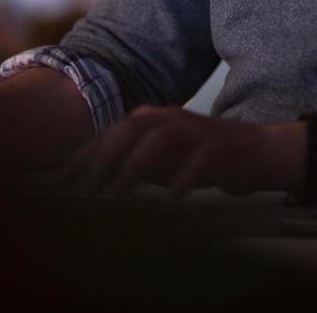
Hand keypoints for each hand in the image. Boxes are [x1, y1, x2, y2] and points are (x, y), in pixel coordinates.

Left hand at [58, 105, 303, 199]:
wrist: (255, 151)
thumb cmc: (199, 159)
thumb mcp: (159, 161)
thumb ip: (129, 165)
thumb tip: (90, 185)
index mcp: (150, 119)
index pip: (109, 133)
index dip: (84, 156)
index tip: (61, 182)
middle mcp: (168, 118)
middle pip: (128, 130)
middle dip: (103, 159)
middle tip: (85, 190)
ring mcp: (194, 129)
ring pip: (158, 140)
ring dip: (135, 167)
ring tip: (117, 195)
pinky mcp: (218, 145)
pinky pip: (198, 160)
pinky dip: (183, 178)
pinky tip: (172, 198)